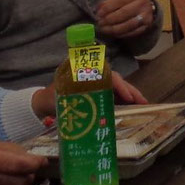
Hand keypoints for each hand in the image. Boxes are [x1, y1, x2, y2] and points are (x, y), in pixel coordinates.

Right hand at [0, 141, 47, 184]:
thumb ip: (8, 150)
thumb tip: (30, 157)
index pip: (20, 164)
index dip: (35, 163)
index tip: (43, 161)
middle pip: (21, 180)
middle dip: (30, 174)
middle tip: (29, 168)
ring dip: (20, 184)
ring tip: (17, 176)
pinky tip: (4, 184)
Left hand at [28, 72, 146, 123]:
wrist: (41, 103)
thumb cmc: (49, 100)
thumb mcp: (57, 100)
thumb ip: (66, 105)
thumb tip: (72, 113)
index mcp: (83, 71)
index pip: (105, 75)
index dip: (118, 85)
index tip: (127, 97)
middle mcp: (93, 74)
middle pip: (115, 80)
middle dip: (130, 90)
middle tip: (144, 102)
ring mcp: (96, 83)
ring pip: (117, 86)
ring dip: (130, 94)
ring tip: (144, 105)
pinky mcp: (98, 92)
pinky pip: (113, 93)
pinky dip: (124, 100)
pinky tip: (134, 108)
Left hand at [96, 0, 157, 41]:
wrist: (145, 5)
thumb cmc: (128, 0)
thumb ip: (109, 1)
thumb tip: (99, 9)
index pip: (119, 0)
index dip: (107, 8)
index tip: (99, 14)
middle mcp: (142, 4)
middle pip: (124, 13)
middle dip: (109, 19)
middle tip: (100, 23)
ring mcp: (145, 15)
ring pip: (128, 25)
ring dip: (114, 29)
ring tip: (104, 29)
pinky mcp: (146, 26)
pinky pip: (132, 32)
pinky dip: (121, 34)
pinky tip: (113, 33)